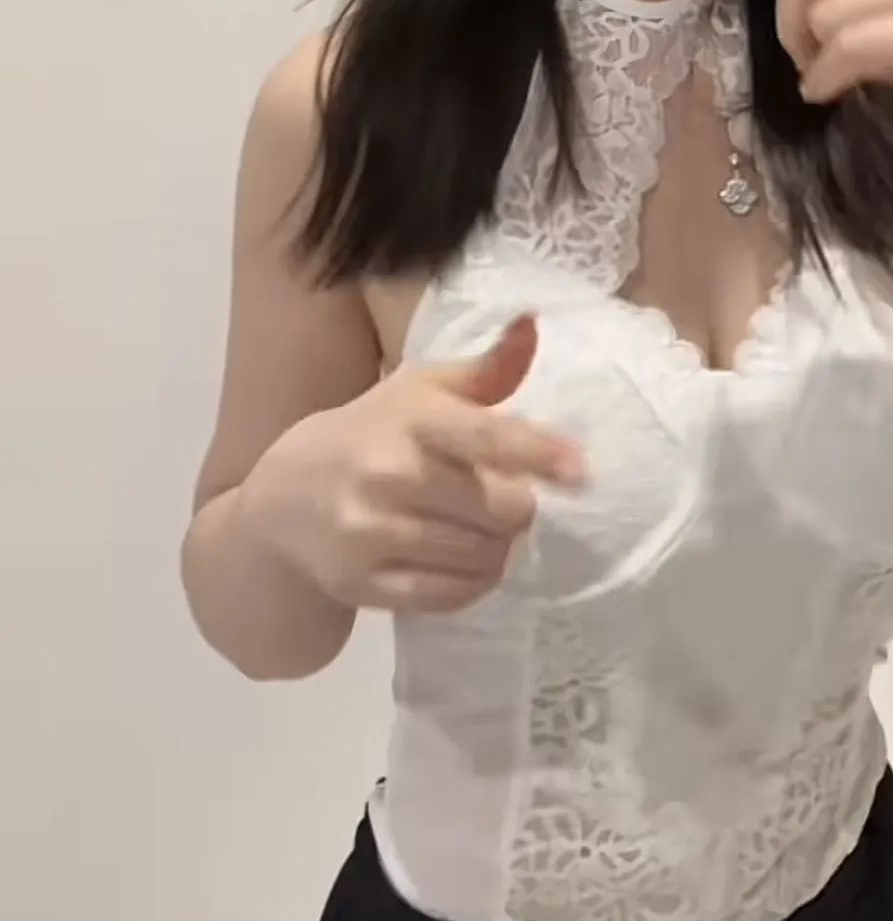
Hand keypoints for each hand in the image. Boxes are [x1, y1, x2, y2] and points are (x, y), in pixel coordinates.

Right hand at [239, 317, 583, 614]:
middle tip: (505, 501)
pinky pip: (450, 596)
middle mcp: (387, 473)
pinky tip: (464, 562)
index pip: (486, 435)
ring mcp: (370, 532)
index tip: (581, 471)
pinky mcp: (362, 583)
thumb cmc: (372, 432)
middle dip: (518, 509)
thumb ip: (484, 369)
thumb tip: (533, 324)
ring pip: (482, 557)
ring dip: (498, 548)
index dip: (539, 452)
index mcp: (410, 418)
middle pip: (501, 509)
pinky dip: (473, 583)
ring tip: (481, 530)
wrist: (282, 497)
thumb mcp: (419, 390)